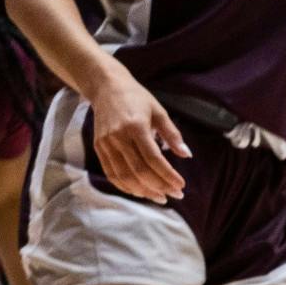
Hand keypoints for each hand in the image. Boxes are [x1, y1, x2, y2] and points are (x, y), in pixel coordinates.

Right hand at [87, 62, 188, 202]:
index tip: (181, 185)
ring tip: (161, 198)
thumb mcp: (159, 111)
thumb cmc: (136, 98)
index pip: (153, 159)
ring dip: (144, 191)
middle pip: (139, 171)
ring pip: (125, 176)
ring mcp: (106, 143)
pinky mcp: (99, 147)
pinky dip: (126, 186)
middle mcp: (118, 137)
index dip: (168, 175)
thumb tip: (187, 155)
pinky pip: (111, 173)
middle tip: (176, 195)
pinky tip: (140, 192)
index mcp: (135, 126)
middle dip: (160, 187)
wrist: (105, 87)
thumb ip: (172, 134)